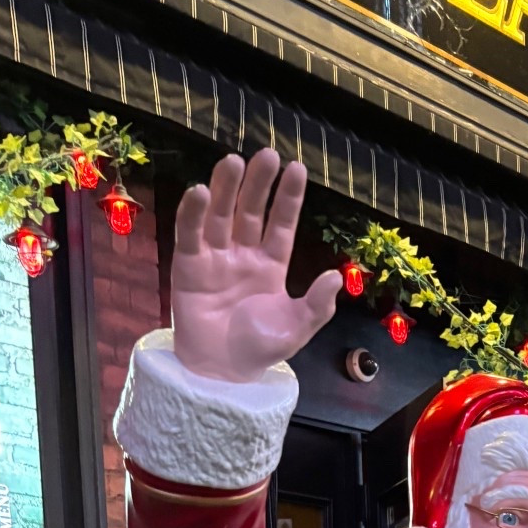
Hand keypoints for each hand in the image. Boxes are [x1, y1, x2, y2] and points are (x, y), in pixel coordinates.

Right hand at [172, 151, 342, 383]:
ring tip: (233, 161)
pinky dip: (193, 213)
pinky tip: (199, 192)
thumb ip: (317, 304)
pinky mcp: (189, 266)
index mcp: (271, 266)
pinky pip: (190, 234)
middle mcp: (243, 255)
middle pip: (251, 211)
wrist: (223, 373)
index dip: (288, 199)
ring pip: (221, 215)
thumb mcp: (297, 329)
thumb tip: (337, 275)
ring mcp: (215, 258)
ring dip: (226, 188)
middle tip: (266, 154)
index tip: (296, 168)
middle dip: (259, 184)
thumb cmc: (259, 350)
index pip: (281, 225)